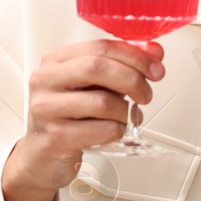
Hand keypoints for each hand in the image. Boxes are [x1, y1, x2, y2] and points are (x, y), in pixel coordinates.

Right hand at [1, 39, 163, 200]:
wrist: (44, 153)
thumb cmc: (72, 114)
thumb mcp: (96, 84)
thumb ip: (124, 64)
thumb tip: (154, 51)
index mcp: (56, 59)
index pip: (101, 47)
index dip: (136, 56)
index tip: (156, 68)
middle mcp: (46, 79)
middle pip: (98, 67)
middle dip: (133, 80)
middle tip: (146, 94)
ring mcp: (46, 108)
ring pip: (102, 102)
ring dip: (125, 111)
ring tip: (125, 117)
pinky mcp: (55, 136)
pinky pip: (102, 130)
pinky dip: (118, 130)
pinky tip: (114, 131)